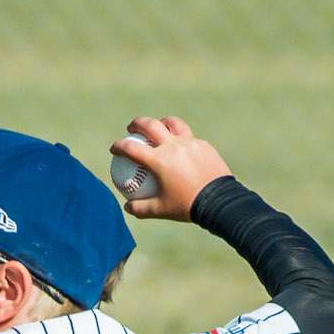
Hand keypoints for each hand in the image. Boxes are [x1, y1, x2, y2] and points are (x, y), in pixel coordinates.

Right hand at [110, 115, 231, 221]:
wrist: (219, 201)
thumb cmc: (187, 206)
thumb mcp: (160, 210)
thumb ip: (140, 208)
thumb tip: (127, 206)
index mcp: (159, 160)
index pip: (132, 148)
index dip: (119, 146)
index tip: (114, 149)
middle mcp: (173, 146)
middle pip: (150, 125)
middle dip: (137, 124)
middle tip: (132, 129)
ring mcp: (190, 142)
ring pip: (173, 123)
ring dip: (161, 122)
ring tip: (158, 127)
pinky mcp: (203, 145)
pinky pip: (189, 137)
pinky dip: (181, 138)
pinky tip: (181, 145)